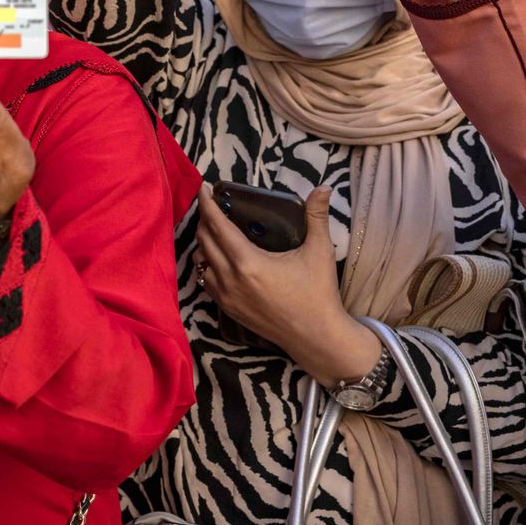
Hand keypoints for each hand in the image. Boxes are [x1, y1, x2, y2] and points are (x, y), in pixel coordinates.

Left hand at [194, 184, 380, 384]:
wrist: (316, 337)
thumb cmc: (318, 293)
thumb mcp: (319, 251)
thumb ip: (317, 216)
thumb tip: (324, 187)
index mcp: (248, 262)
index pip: (218, 226)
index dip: (208, 204)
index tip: (204, 187)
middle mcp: (230, 279)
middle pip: (204, 240)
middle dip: (205, 219)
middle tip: (212, 205)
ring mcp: (226, 296)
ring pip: (201, 261)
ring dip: (204, 242)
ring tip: (214, 229)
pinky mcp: (227, 309)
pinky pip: (206, 280)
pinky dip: (207, 264)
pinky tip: (218, 257)